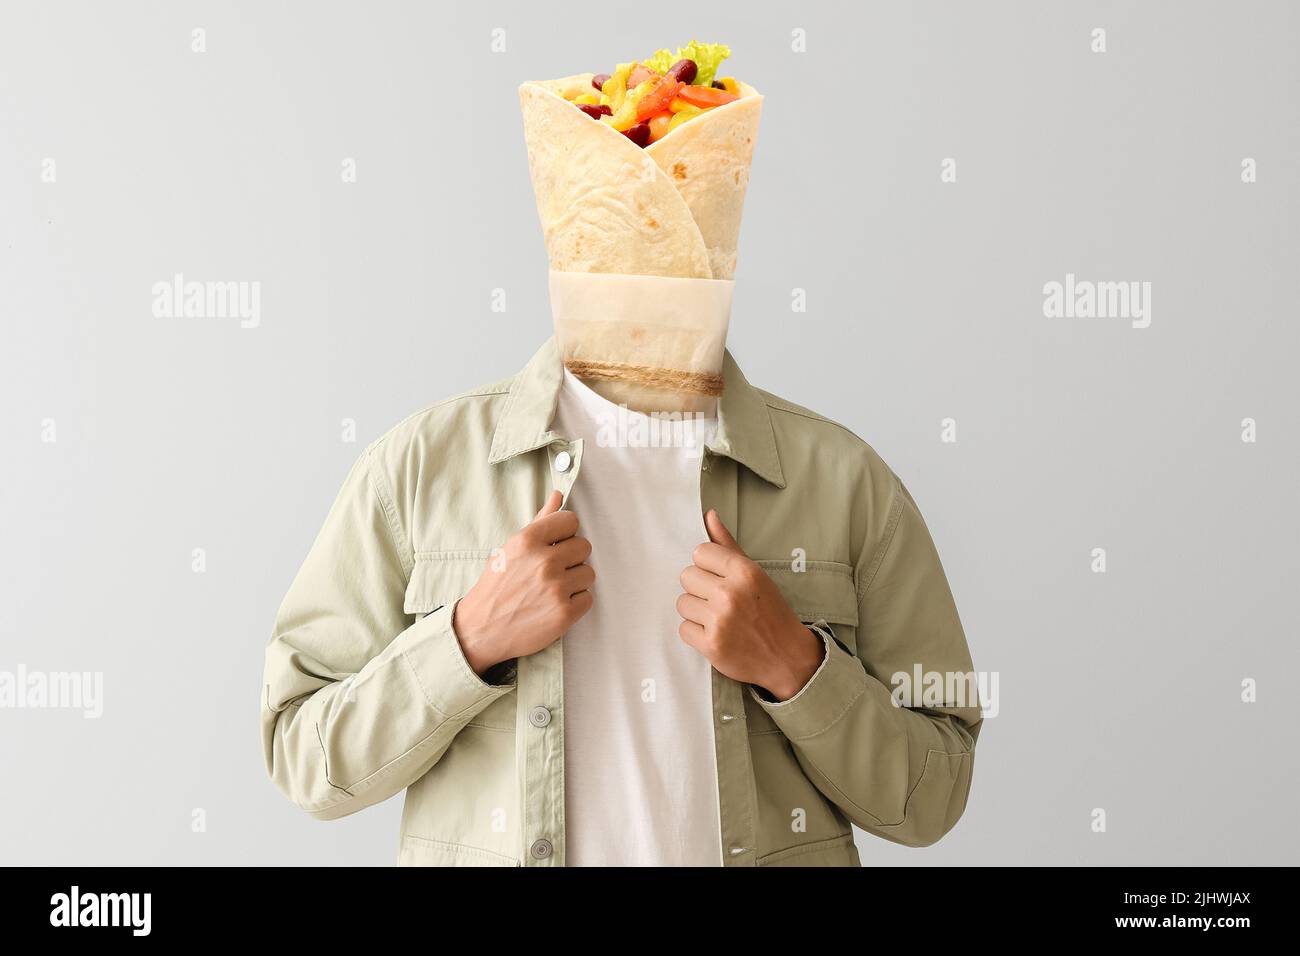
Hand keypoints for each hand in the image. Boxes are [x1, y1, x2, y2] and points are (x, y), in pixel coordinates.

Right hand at [454, 490, 593, 674]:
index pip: (571, 521)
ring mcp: (555, 588)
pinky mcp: (564, 614)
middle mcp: (544, 561)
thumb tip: (558, 495)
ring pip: (589, 573)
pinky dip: (575, 603)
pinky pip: (588, 598)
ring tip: (552, 589)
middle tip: (552, 571)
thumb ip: (540, 521)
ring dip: (575, 581)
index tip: (556, 545)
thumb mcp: (511, 548)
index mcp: (528, 540)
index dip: (566, 533)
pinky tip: (555, 605)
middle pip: (584, 546)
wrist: (481, 629)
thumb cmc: (497, 586)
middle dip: (571, 558)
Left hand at [676, 510, 824, 700]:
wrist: (788, 657)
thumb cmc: (770, 611)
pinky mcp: (711, 645)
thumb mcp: (755, 574)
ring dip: (696, 611)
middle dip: (699, 588)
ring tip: (717, 617)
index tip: (720, 579)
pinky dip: (696, 633)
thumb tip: (709, 515)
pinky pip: (683, 629)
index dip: (708, 566)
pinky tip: (715, 633)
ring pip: (682, 602)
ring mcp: (720, 620)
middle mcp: (731, 593)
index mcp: (744, 571)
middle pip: (686, 576)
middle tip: (719, 600)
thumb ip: (728, 545)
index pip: (700, 552)